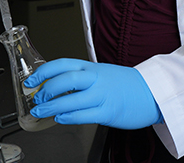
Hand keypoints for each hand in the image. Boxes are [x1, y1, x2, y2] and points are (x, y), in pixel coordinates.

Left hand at [26, 59, 161, 129]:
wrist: (153, 92)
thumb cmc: (127, 85)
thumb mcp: (103, 74)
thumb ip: (83, 79)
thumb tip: (57, 87)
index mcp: (93, 68)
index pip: (63, 64)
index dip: (43, 71)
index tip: (30, 80)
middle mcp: (96, 79)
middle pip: (65, 79)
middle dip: (45, 89)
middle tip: (36, 98)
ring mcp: (102, 95)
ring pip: (70, 99)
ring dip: (51, 107)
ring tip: (41, 112)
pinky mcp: (108, 111)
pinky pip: (83, 115)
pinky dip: (68, 117)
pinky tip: (61, 118)